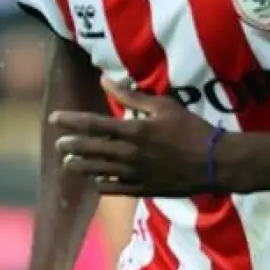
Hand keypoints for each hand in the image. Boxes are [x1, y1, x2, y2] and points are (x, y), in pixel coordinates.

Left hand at [51, 79, 219, 196]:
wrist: (213, 163)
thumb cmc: (191, 129)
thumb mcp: (164, 106)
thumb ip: (132, 96)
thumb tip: (105, 80)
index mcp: (134, 131)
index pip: (94, 124)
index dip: (72, 121)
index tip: (55, 118)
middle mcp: (129, 154)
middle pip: (91, 149)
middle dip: (71, 145)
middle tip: (58, 143)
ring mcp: (134, 174)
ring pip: (98, 171)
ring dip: (81, 166)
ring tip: (68, 162)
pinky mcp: (142, 189)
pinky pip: (114, 189)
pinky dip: (101, 183)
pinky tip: (95, 179)